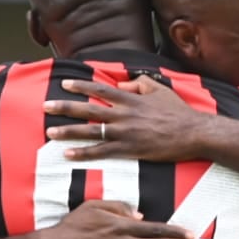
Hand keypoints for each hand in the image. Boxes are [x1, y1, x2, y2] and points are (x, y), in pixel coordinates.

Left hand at [44, 77, 211, 163]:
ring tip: (50, 133)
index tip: (65, 84)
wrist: (193, 133)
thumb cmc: (178, 112)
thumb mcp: (160, 90)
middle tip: (45, 106)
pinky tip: (68, 154)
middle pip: (88, 109)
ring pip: (90, 131)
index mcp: (130, 99)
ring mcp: (125, 133)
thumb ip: (139, 84)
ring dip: (68, 132)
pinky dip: (83, 153)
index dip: (81, 86)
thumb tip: (122, 84)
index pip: (100, 89)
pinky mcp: (129, 150)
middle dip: (65, 107)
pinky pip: (101, 151)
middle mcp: (123, 114)